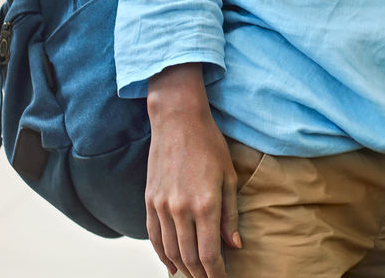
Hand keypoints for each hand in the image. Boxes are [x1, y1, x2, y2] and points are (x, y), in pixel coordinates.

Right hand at [146, 64, 240, 277]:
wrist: (178, 120)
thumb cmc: (209, 144)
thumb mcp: (229, 177)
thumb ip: (231, 215)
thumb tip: (234, 246)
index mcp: (205, 204)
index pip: (209, 254)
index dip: (216, 273)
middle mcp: (181, 209)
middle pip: (188, 257)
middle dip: (200, 275)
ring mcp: (162, 205)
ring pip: (170, 250)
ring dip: (182, 268)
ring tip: (194, 276)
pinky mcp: (150, 200)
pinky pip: (154, 236)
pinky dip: (162, 254)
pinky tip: (170, 265)